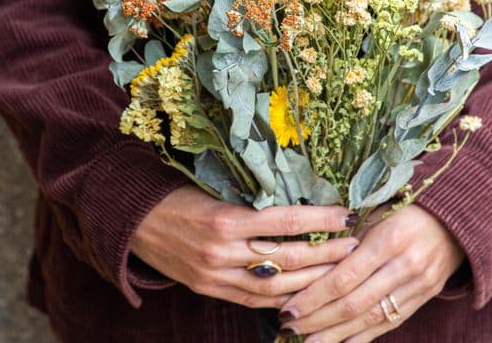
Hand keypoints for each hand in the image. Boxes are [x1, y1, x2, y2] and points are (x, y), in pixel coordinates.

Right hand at [131, 185, 358, 308]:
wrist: (135, 219)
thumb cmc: (180, 195)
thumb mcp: (217, 191)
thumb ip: (256, 203)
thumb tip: (303, 203)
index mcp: (227, 218)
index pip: (286, 220)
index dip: (321, 219)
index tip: (348, 214)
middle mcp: (223, 251)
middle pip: (288, 258)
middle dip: (326, 253)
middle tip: (355, 245)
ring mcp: (216, 275)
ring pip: (276, 286)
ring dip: (313, 280)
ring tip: (340, 271)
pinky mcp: (210, 289)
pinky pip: (255, 300)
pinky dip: (284, 299)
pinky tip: (308, 294)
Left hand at [278, 204, 464, 341]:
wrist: (456, 217)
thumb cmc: (406, 207)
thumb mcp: (377, 211)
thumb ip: (347, 236)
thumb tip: (306, 258)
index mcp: (389, 239)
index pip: (344, 277)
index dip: (314, 296)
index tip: (289, 307)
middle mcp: (405, 266)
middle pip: (354, 302)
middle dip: (318, 318)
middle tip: (290, 325)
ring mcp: (418, 286)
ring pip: (370, 318)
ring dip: (336, 333)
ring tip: (308, 341)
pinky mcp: (424, 298)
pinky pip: (389, 323)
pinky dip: (363, 337)